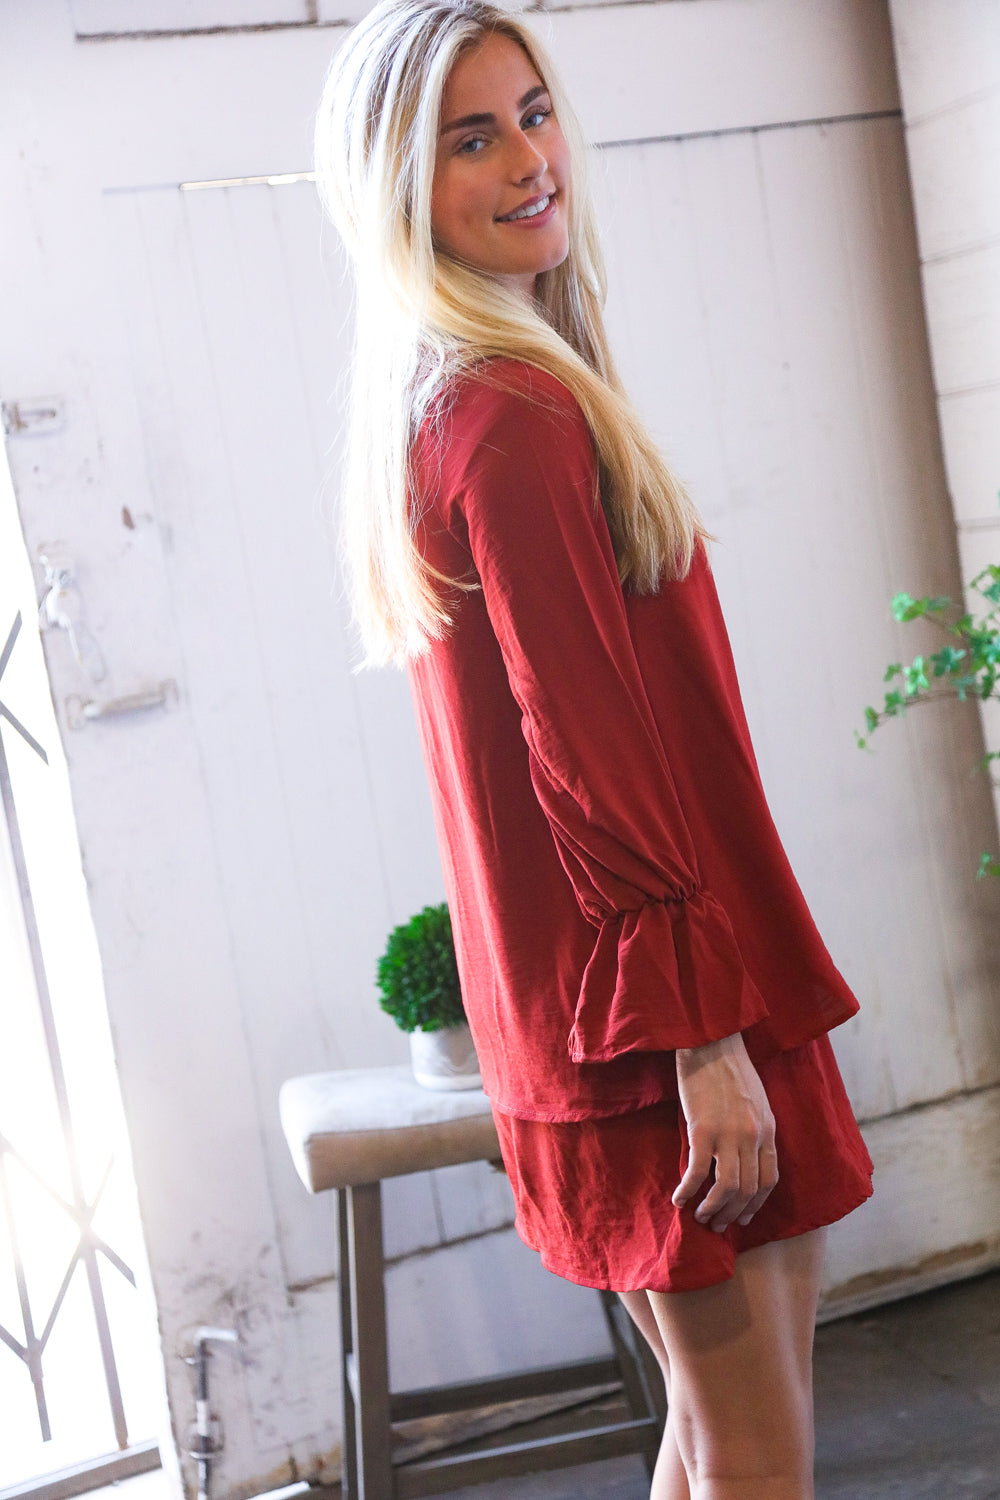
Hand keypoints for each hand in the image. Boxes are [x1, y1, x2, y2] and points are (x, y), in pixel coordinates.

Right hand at [672, 1033, 777, 1232]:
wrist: (709, 1041)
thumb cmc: (728, 1066)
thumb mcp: (755, 1099)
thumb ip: (755, 1128)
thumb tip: (745, 1156)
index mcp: (768, 1129)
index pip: (769, 1180)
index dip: (756, 1204)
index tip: (742, 1217)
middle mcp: (753, 1136)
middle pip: (748, 1190)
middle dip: (732, 1214)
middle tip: (717, 1225)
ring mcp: (729, 1134)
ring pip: (727, 1188)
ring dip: (713, 1209)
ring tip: (700, 1217)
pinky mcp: (702, 1129)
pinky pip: (698, 1172)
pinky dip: (688, 1191)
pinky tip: (678, 1198)